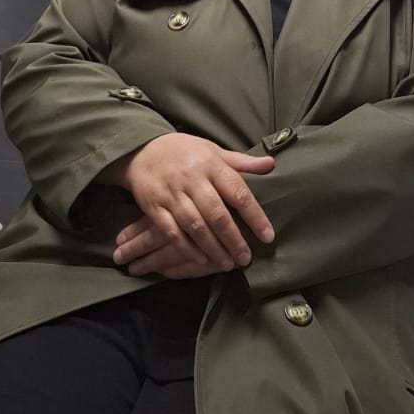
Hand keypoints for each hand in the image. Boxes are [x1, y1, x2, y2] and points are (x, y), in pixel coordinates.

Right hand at [109, 134, 274, 271]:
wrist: (142, 149)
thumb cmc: (184, 151)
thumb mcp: (213, 150)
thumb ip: (242, 162)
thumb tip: (271, 165)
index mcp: (211, 164)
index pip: (237, 192)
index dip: (254, 215)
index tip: (267, 236)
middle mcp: (192, 179)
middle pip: (217, 214)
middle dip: (233, 239)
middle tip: (246, 259)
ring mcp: (172, 193)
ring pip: (195, 225)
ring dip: (212, 248)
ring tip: (227, 264)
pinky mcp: (155, 207)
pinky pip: (171, 231)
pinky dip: (186, 248)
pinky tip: (200, 260)